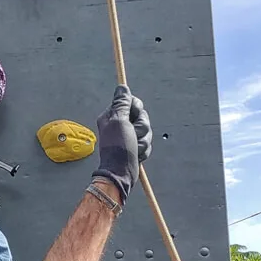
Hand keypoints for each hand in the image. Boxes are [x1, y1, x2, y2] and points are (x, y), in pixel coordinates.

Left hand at [92, 85, 151, 205]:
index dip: (136, 109)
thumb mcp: (119, 121)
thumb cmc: (118, 148)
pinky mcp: (135, 146)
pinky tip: (136, 154)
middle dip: (141, 127)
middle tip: (133, 135)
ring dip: (143, 140)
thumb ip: (121, 103)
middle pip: (142, 116)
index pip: (132, 102)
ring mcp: (128, 136)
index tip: (132, 117)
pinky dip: (144, 149)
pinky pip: (147, 142)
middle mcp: (120, 124)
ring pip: (146, 130)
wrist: (121, 173)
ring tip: (134, 147)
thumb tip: (122, 87)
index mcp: (112, 115)